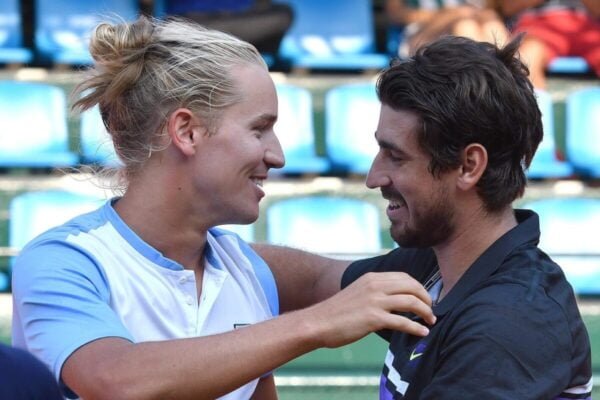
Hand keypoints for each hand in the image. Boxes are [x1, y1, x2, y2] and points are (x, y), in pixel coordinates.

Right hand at [303, 272, 435, 347]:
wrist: (317, 323)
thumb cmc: (336, 312)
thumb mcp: (357, 292)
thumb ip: (374, 292)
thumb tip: (394, 301)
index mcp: (372, 278)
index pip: (405, 277)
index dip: (419, 288)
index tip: (425, 299)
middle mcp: (375, 286)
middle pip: (412, 287)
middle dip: (427, 299)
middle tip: (431, 311)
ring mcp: (375, 301)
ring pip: (411, 302)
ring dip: (426, 312)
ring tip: (430, 321)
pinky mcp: (373, 318)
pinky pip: (403, 322)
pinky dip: (416, 327)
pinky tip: (422, 332)